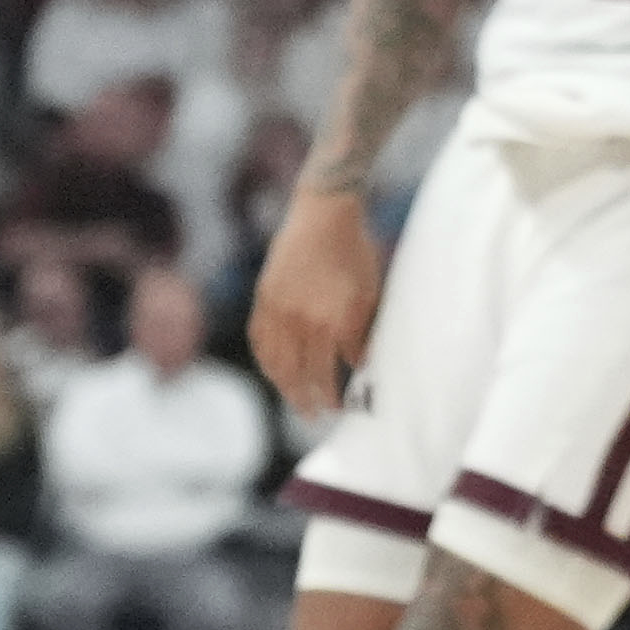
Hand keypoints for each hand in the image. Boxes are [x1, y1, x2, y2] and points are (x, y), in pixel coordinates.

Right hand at [247, 185, 386, 420]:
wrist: (323, 213)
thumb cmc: (355, 250)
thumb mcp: (370, 292)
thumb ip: (362, 331)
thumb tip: (361, 362)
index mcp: (333, 322)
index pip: (330, 373)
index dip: (334, 394)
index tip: (340, 406)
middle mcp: (303, 322)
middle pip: (301, 374)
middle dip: (309, 399)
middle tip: (315, 415)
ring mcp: (279, 310)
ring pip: (277, 362)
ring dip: (285, 386)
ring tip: (294, 400)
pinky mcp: (263, 298)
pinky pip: (259, 339)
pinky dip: (265, 359)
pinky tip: (271, 370)